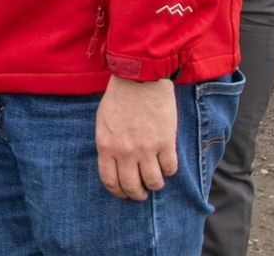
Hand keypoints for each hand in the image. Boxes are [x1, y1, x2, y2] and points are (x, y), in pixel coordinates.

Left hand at [95, 75, 178, 201]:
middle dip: (137, 195)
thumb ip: (108, 144)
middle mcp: (125, 152)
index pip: (110, 181)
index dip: (118, 192)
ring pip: (154, 182)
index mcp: (106, 146)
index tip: (124, 193)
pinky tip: (167, 165)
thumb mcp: (103, 122)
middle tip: (141, 194)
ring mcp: (146, 148)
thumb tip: (115, 163)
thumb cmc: (119, 97)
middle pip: (132, 187)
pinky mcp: (166, 142)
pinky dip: (169, 171)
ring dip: (155, 185)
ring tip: (156, 181)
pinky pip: (170, 168)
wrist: (140, 78)